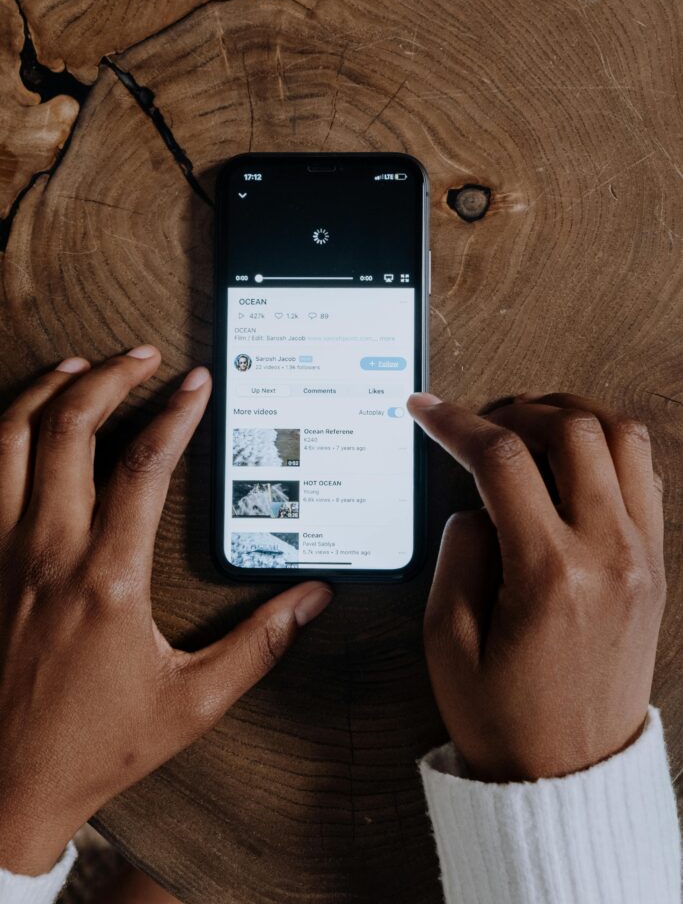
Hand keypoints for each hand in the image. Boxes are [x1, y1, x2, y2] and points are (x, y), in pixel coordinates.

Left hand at [0, 348, 331, 874]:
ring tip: (80, 366)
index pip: (143, 466)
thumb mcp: (194, 702)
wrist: (3, 788)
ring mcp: (2, 555)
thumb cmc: (95, 745)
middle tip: (143, 357)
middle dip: (110, 377)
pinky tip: (21, 422)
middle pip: (69, 431)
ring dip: (46, 392)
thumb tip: (313, 599)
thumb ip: (260, 644)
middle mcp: (47, 552)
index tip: (195, 382)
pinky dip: (0, 434)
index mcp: (107, 579)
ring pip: (9, 441)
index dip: (174, 413)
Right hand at [408, 391, 664, 782]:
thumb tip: (475, 505)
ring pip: (625, 439)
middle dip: (517, 409)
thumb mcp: (445, 644)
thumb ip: (457, 554)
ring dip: (573, 418)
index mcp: (550, 574)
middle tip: (481, 423)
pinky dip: (608, 451)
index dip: (455, 423)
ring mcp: (642, 558)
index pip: (502, 460)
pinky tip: (570, 468)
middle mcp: (608, 554)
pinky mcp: (654, 568)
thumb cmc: (506, 721)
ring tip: (530, 432)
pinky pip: (646, 477)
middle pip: (574, 430)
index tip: (426, 411)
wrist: (571, 780)